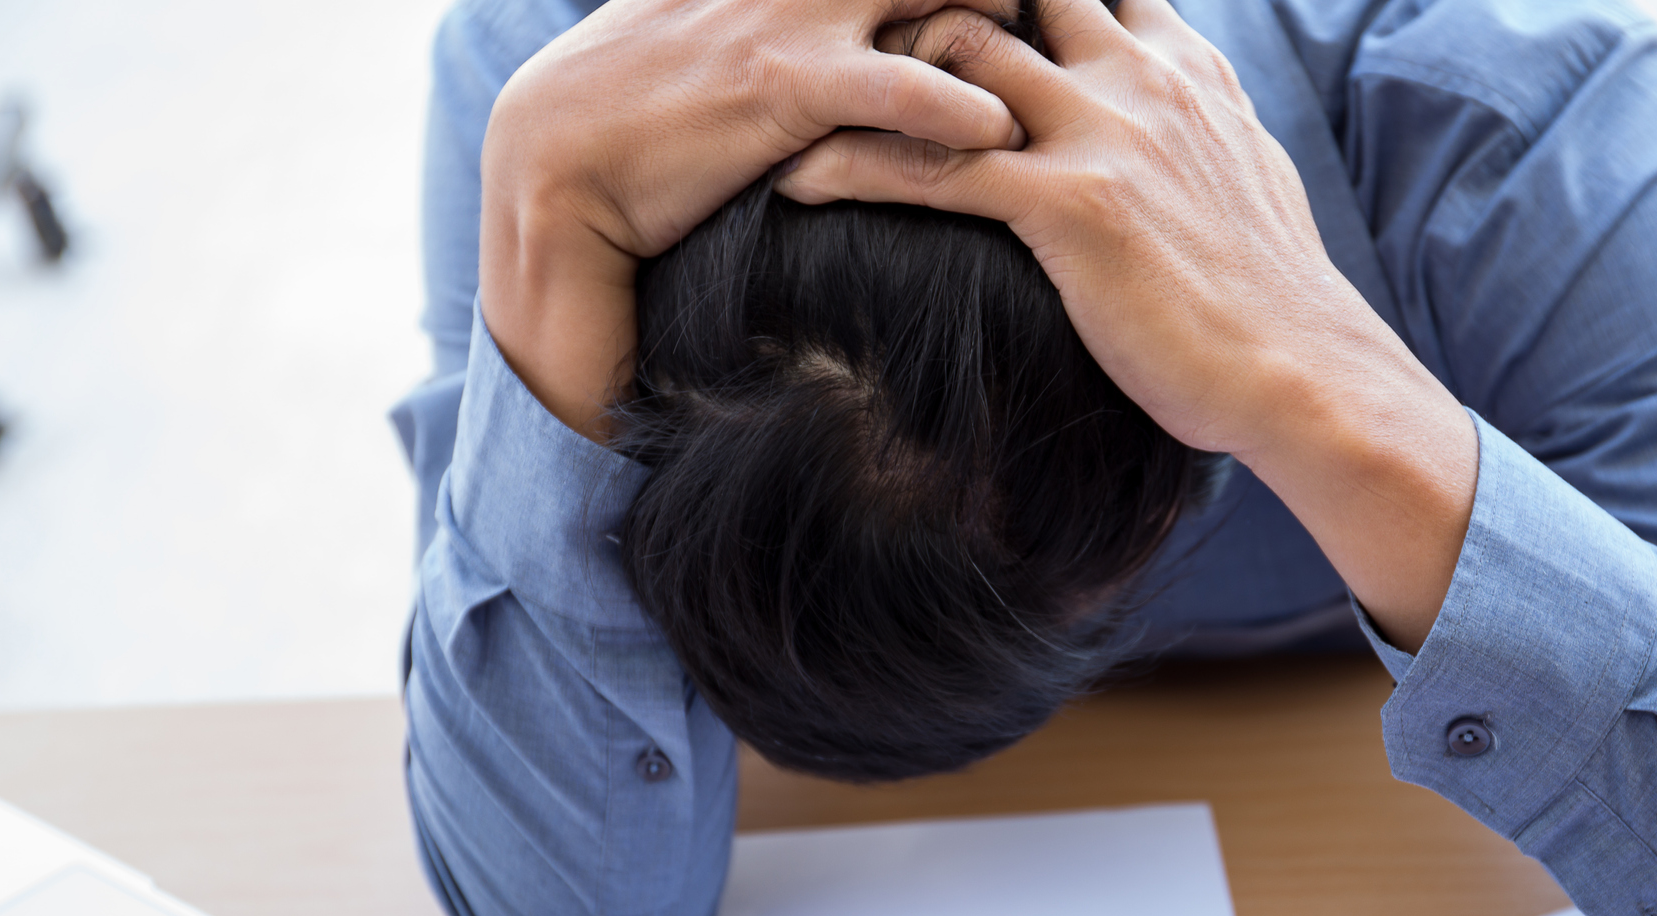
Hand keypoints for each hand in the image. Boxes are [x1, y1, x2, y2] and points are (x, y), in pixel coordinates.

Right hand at [479, 0, 1024, 435]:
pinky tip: (1000, 131)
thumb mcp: (744, 36)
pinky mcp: (787, 86)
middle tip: (1093, 13)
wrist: (564, 160)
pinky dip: (959, 105)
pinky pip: (896, 85)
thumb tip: (877, 36)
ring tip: (1076, 75)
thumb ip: (820, 26)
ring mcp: (800, 15)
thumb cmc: (665, 108)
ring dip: (1012, 31)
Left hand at [777, 0, 1478, 647]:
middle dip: (930, 0)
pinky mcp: (1069, 207)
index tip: (947, 5)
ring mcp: (1104, 134)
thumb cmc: (1269, 296)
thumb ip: (1195, 119)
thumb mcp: (1243, 173)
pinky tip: (797, 179)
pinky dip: (852, 165)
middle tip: (851, 39)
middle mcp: (1139, 77)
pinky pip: (933, 166)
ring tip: (805, 98)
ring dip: (872, 67)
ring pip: (958, 49)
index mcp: (1180, 64)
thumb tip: (1181, 112)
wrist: (1301, 372)